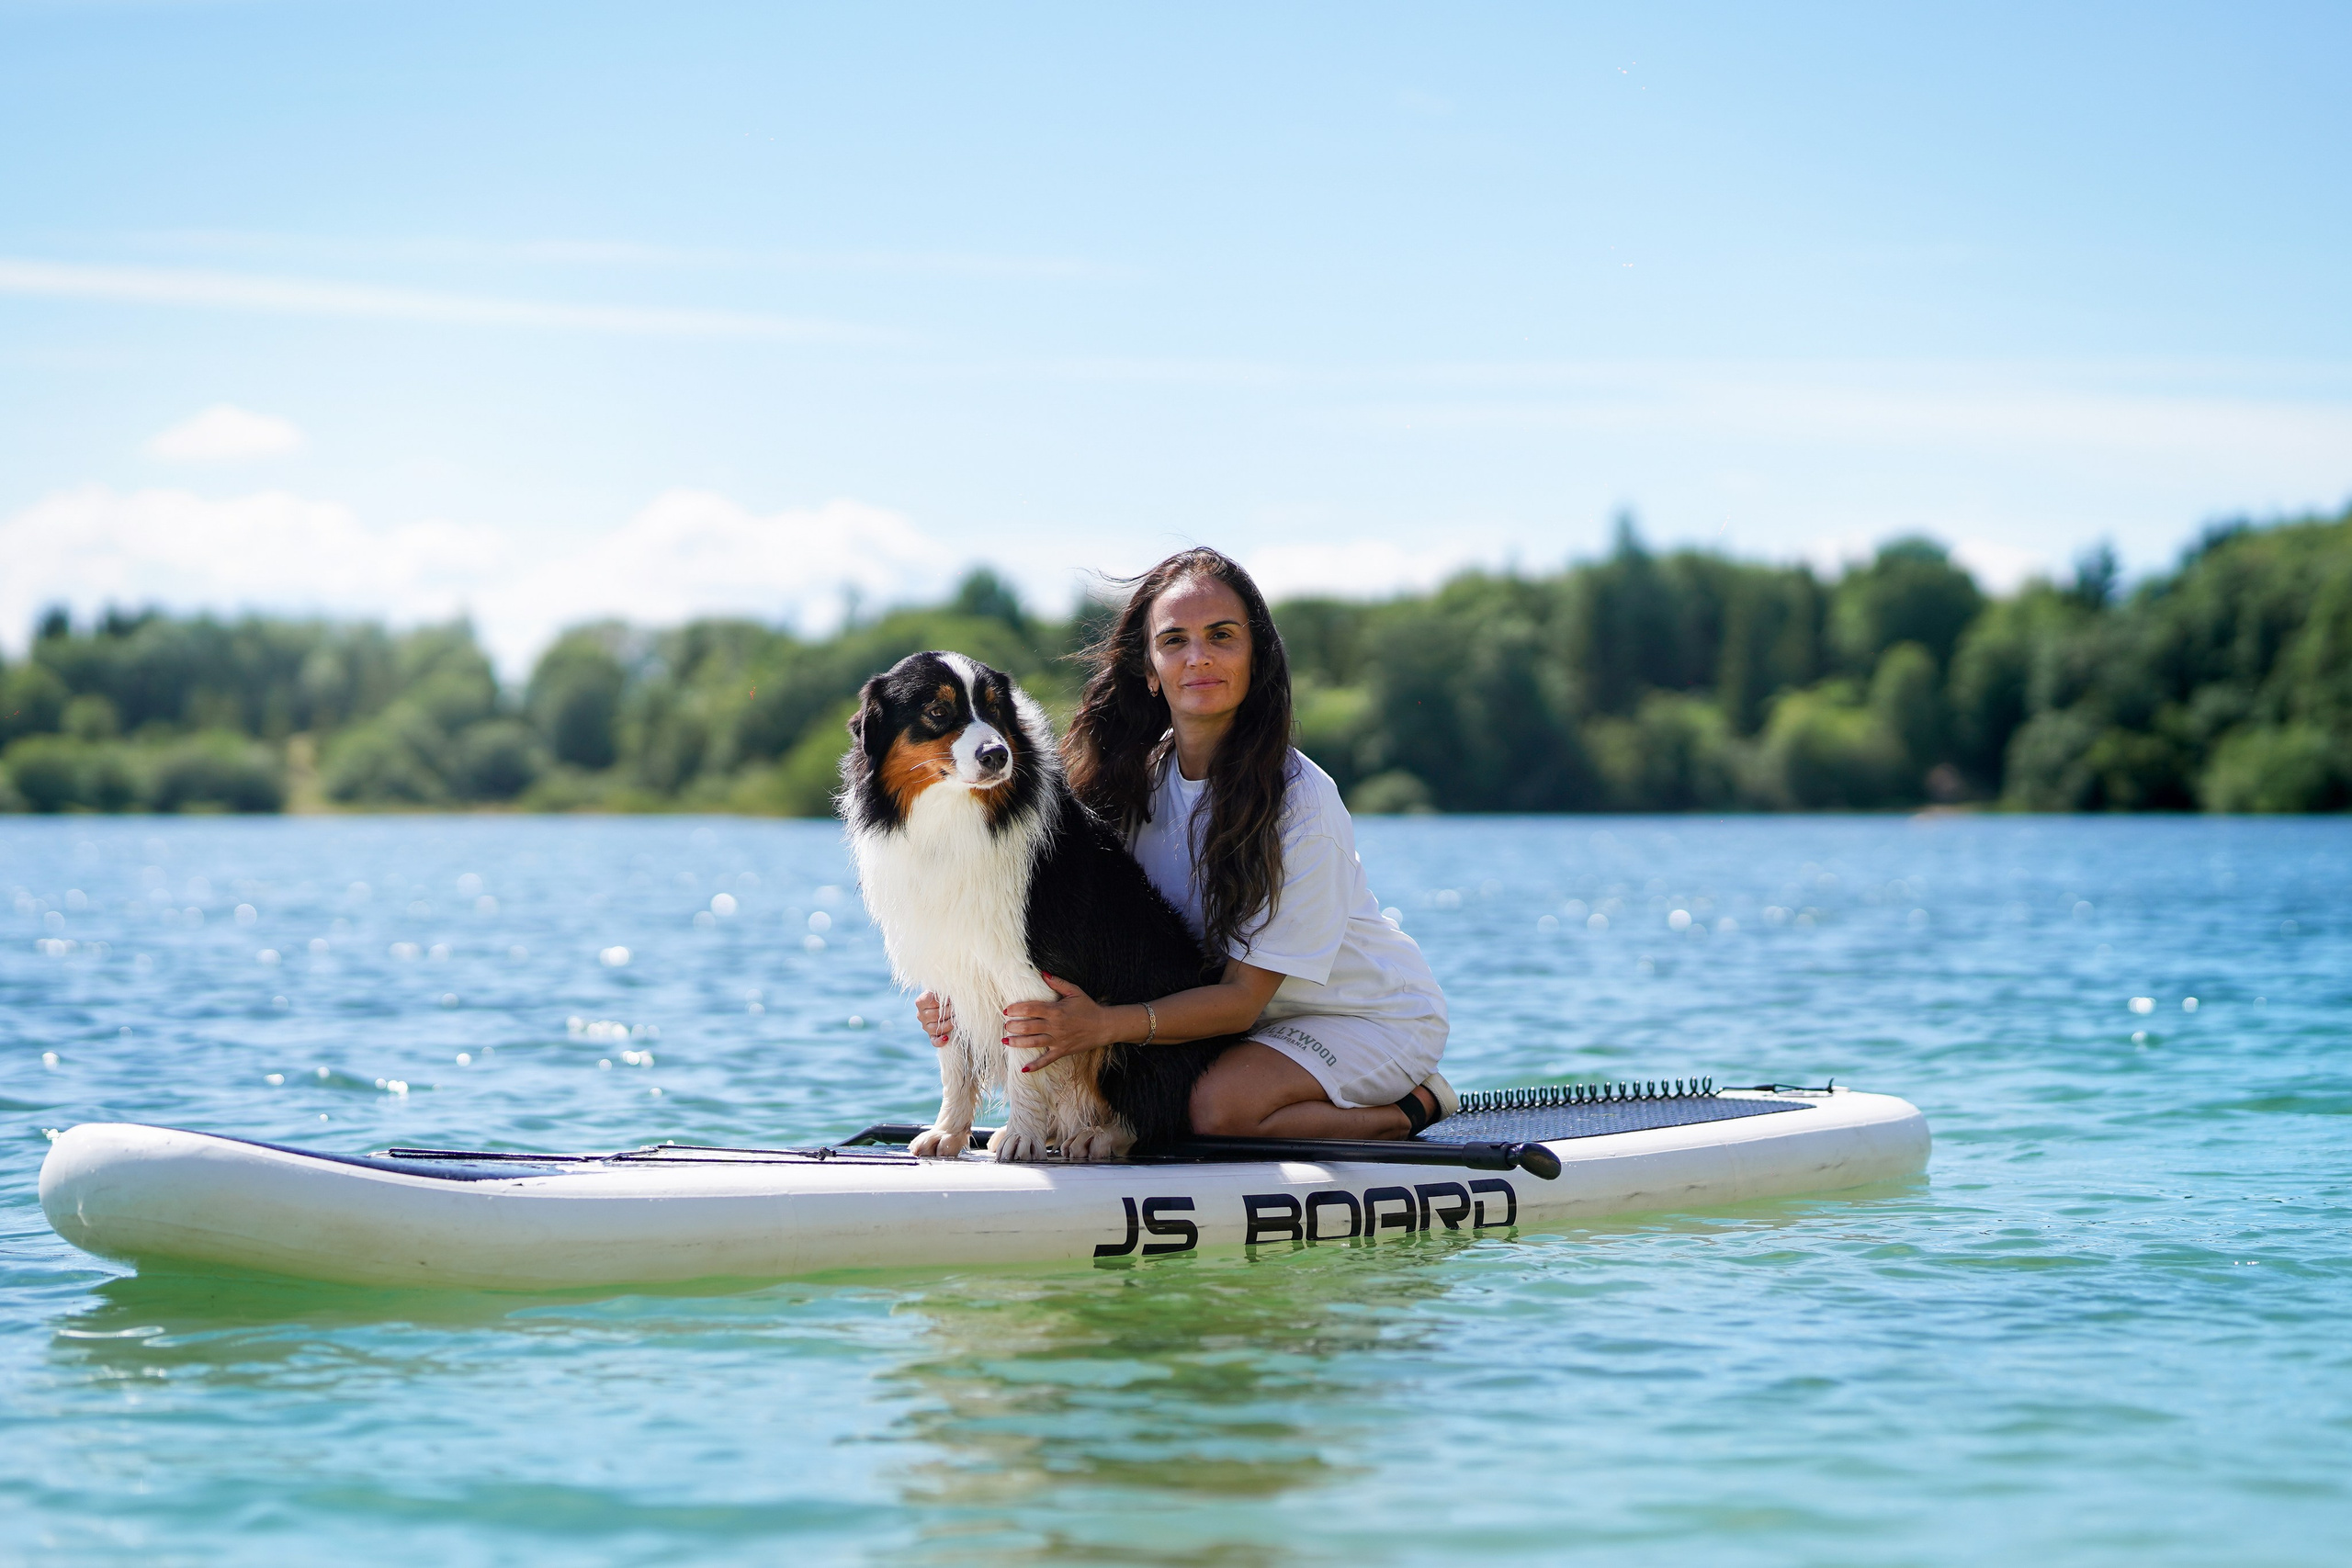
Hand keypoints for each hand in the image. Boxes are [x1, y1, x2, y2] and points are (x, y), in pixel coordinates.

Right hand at [915, 989, 954, 1048]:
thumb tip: (952, 990)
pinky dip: (940, 1041)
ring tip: (958, 1020)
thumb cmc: (946, 997)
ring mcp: (926, 1026)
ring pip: (936, 1028)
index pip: (929, 1001)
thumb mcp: (943, 991)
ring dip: (949, 1024)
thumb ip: (944, 991)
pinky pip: (934, 1041)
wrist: (949, 1007)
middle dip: (949, 1012)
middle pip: (935, 1015)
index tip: (952, 998)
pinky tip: (946, 1038)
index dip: (942, 999)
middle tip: (958, 1009)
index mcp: (921, 1001)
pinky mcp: (932, 1036)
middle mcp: (921, 1014)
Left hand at [1002, 973, 1123, 1072]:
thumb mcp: (1074, 991)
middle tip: (1005, 1025)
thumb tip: (1042, 973)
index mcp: (1056, 1011)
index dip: (1016, 1009)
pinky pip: (1047, 1060)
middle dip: (1013, 1026)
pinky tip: (1024, 1069)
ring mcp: (1058, 1040)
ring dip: (1018, 1042)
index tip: (1006, 1010)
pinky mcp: (1062, 1051)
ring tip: (1006, 1041)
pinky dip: (1035, 1066)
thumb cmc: (1088, 1007)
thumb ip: (1057, 983)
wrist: (1104, 1026)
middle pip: (1028, 1027)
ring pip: (1033, 1043)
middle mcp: (1055, 1026)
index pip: (1031, 1008)